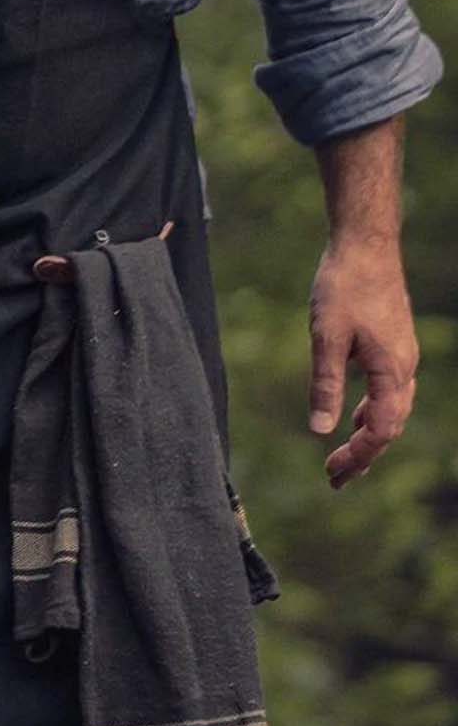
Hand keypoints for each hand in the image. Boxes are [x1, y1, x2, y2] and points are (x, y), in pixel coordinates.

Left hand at [308, 236, 418, 487]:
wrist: (365, 246)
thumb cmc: (343, 287)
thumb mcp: (325, 337)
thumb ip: (324, 384)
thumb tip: (320, 431)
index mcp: (392, 370)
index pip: (381, 429)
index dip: (359, 456)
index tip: (334, 475)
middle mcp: (404, 367)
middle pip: (389, 426)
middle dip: (363, 455)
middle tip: (333, 480)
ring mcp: (402, 357)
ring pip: (392, 410)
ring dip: (367, 436)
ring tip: (342, 460)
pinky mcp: (393, 346)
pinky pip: (389, 392)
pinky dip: (372, 412)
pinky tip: (352, 419)